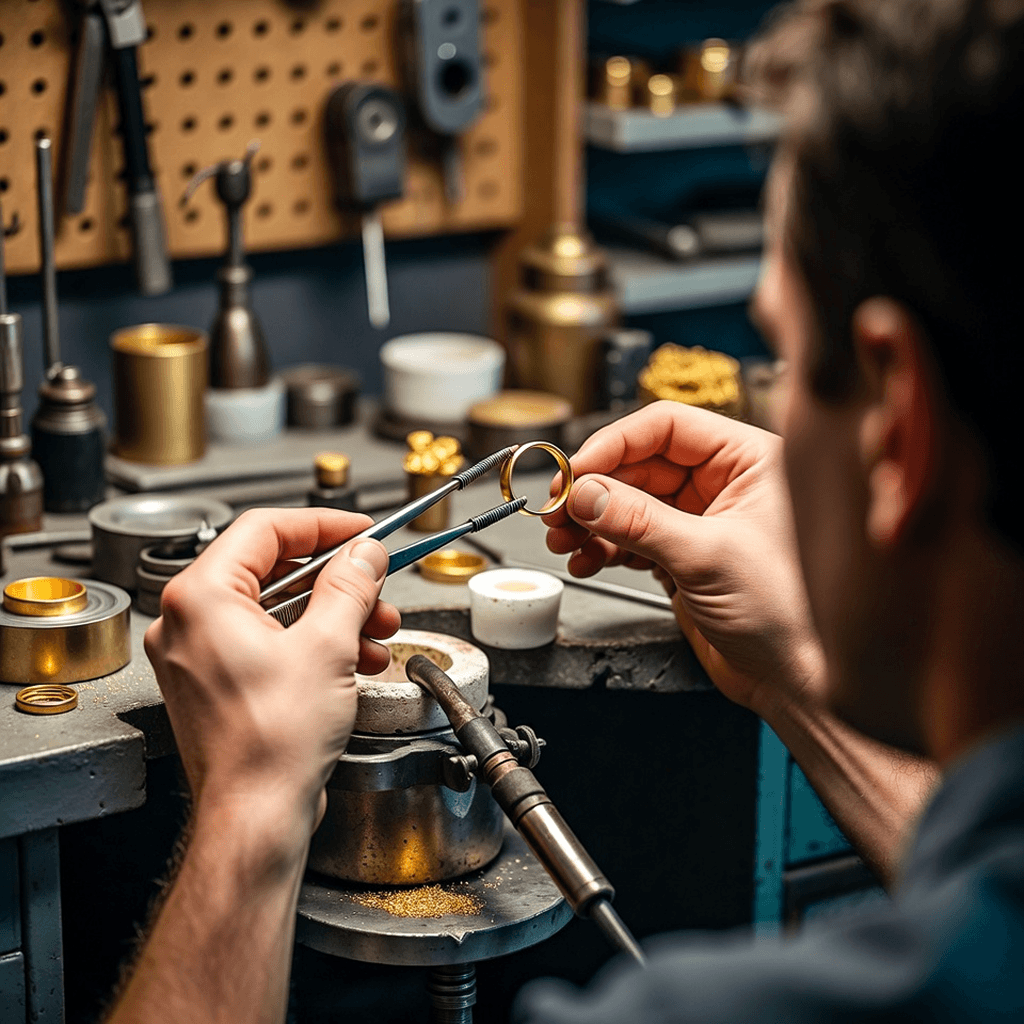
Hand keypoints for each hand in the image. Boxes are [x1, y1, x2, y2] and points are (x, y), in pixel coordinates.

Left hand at [144, 508, 400, 843]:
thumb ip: (349, 586)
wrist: (256, 816)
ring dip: (334, 615)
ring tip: (377, 632)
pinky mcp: (219, 683)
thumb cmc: (271, 744)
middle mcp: (190, 622)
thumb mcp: (327, 646)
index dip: (324, 526)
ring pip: (277, 609)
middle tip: (377, 587)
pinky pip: (271, 643)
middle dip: (338, 582)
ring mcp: (201, 655)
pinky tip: (355, 660)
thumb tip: (364, 554)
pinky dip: (314, 644)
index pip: (266, 529)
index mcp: (202, 598)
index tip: (362, 532)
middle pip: (274, 571)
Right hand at [544, 401, 823, 712]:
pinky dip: (602, 547)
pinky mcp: (683, 554)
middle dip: (594, 488)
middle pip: (640, 464)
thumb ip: (639, 521)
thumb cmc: (787, 616)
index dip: (614, 444)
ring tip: (563, 539)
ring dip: (591, 520)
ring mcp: (701, 519)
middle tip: (557, 509)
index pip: (668, 428)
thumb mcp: (705, 557)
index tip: (576, 470)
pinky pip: (631, 536)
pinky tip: (585, 560)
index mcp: (749, 461)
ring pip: (629, 501)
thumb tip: (585, 492)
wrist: (793, 682)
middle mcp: (724, 483)